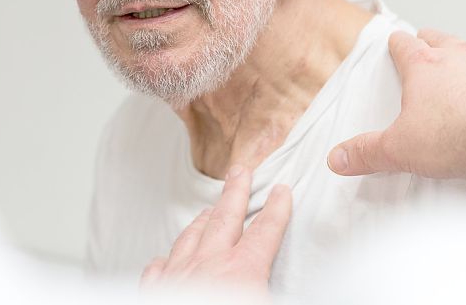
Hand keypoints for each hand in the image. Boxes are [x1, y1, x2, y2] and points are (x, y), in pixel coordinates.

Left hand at [140, 165, 291, 294]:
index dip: (276, 210)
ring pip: (189, 238)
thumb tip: (309, 291)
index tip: (282, 191)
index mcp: (240, 272)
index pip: (264, 233)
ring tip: (208, 209)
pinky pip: (159, 269)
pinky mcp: (156, 292)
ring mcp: (177, 277)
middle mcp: (206, 267)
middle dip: (234, 194)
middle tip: (240, 172)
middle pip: (223, 221)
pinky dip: (166, 259)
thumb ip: (283, 293)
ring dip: (202, 221)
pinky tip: (165, 258)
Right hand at [328, 29, 465, 181]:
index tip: (394, 44)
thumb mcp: (401, 148)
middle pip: (439, 39)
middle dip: (429, 43)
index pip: (404, 44)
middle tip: (424, 53)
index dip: (396, 44)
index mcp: (424, 67)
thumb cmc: (465, 131)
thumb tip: (341, 156)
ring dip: (465, 60)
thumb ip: (367, 152)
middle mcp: (459, 57)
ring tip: (461, 79)